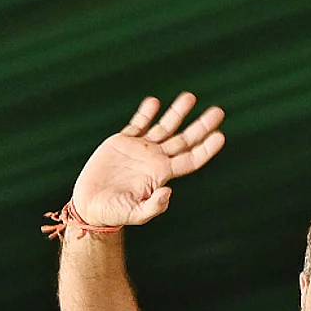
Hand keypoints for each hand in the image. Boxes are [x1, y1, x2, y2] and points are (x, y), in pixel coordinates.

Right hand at [71, 92, 224, 226]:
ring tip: (190, 97)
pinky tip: (154, 102)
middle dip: (201, 126)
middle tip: (218, 112)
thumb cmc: (115, 213)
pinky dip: (145, 112)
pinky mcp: (122, 142)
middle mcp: (155, 159)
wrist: (91, 205)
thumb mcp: (136, 214)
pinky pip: (137, 123)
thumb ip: (154, 206)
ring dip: (177, 112)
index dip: (206, 149)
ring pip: (164, 126)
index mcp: (162, 174)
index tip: (220, 136)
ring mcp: (140, 149)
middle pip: (184, 140)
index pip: (190, 159)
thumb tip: (168, 191)